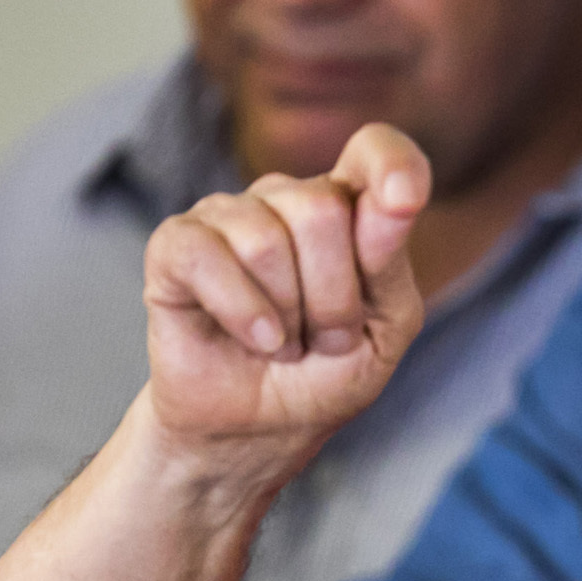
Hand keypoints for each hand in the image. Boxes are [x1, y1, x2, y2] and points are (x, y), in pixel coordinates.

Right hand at [140, 122, 428, 486]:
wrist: (256, 431)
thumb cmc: (325, 374)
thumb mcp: (384, 329)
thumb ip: (390, 262)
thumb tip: (395, 203)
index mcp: (349, 206)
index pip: (376, 149)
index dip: (393, 165)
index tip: (405, 201)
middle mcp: (286, 196)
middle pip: (321, 209)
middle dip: (333, 297)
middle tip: (324, 337)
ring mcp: (227, 215)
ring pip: (266, 239)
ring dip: (288, 316)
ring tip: (285, 343)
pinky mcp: (176, 245)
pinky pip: (206, 256)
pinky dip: (241, 311)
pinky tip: (255, 339)